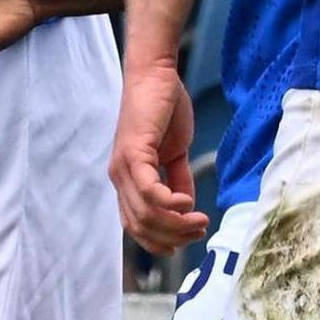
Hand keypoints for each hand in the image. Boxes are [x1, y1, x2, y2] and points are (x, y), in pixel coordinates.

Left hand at [111, 57, 207, 252]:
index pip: (135, 226)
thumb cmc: (164, 109)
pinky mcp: (134, 153)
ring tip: (200, 220)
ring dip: (177, 224)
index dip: (159, 242)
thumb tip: (186, 207)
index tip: (185, 243)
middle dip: (174, 237)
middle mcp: (119, 178)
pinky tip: (188, 203)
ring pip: (146, 214)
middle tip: (200, 230)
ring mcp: (124, 167)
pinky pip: (150, 192)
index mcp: (127, 181)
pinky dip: (170, 204)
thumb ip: (177, 179)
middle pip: (141, 227)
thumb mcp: (174, 152)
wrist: (155, 75)